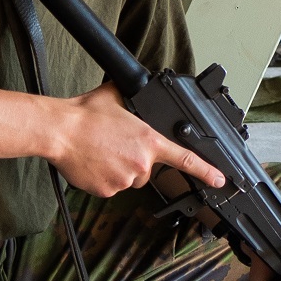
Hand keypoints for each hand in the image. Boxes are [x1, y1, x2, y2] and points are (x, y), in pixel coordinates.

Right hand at [45, 85, 225, 196]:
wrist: (60, 131)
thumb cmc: (85, 114)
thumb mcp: (119, 97)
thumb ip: (137, 100)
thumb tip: (140, 90)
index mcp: (149, 140)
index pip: (185, 159)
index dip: (206, 171)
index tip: (220, 180)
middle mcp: (141, 163)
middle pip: (146, 170)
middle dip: (134, 160)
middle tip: (113, 145)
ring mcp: (124, 179)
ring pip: (128, 179)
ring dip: (117, 168)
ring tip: (100, 151)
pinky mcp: (107, 190)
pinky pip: (110, 187)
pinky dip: (103, 178)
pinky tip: (92, 162)